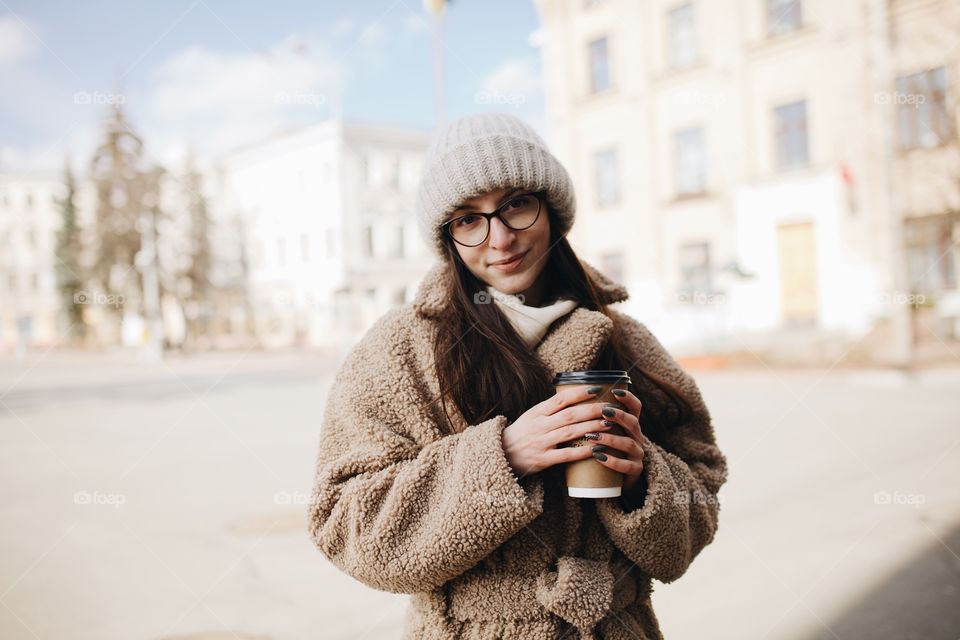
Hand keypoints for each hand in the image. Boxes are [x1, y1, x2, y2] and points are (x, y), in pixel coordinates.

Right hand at [501, 386, 616, 477]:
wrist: (500, 455)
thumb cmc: (520, 434)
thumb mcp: (531, 416)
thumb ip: (550, 409)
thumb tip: (574, 396)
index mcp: (537, 412)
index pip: (560, 399)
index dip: (579, 393)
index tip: (596, 389)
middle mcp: (539, 426)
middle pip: (570, 415)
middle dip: (592, 410)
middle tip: (610, 407)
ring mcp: (541, 443)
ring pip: (570, 432)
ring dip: (591, 427)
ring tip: (608, 424)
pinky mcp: (543, 460)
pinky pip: (566, 455)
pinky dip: (582, 451)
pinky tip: (597, 449)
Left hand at [587, 388, 647, 494]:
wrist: (615, 477)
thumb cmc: (605, 448)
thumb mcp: (603, 431)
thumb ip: (594, 417)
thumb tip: (569, 396)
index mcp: (629, 424)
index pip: (635, 407)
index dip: (628, 398)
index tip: (615, 391)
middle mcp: (636, 436)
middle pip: (633, 422)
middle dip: (619, 416)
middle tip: (603, 412)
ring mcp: (637, 453)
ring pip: (628, 443)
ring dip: (610, 439)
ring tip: (593, 437)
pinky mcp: (634, 470)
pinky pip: (627, 466)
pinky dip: (612, 461)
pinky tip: (599, 457)